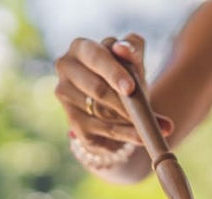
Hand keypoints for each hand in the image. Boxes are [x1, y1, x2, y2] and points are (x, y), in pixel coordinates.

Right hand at [54, 34, 172, 152]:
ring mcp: (65, 96)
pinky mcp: (73, 121)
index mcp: (80, 47)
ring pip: (101, 112)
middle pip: (96, 88)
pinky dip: (126, 134)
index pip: (96, 57)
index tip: (130, 88)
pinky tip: (142, 137)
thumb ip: (133, 48)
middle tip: (140, 113)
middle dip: (121, 102)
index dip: (114, 73)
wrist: (118, 104)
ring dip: (126, 120)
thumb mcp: (133, 61)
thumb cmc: (124, 75)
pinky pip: (104, 130)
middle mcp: (66, 68)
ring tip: (146, 124)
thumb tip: (123, 48)